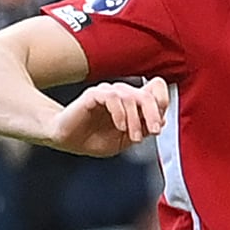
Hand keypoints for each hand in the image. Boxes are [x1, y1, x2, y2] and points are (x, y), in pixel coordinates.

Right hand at [51, 78, 170, 156]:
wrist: (67, 140)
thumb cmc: (93, 138)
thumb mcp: (124, 140)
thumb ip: (141, 130)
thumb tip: (161, 122)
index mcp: (131, 103)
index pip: (155, 89)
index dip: (162, 103)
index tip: (160, 124)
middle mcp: (121, 94)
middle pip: (146, 94)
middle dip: (153, 114)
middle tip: (154, 130)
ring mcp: (107, 92)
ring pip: (130, 97)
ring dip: (135, 119)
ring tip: (132, 136)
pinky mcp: (93, 95)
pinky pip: (111, 97)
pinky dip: (119, 113)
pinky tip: (119, 127)